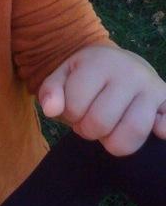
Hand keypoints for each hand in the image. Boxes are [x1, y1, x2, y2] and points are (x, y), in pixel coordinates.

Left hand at [39, 44, 165, 155]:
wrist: (121, 62)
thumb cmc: (88, 74)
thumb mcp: (64, 75)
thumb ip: (51, 91)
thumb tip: (50, 111)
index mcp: (99, 63)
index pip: (75, 105)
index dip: (69, 115)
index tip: (74, 108)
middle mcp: (129, 72)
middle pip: (101, 122)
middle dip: (88, 130)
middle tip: (89, 122)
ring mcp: (151, 87)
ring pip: (132, 131)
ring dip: (114, 142)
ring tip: (108, 130)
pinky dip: (158, 133)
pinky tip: (150, 128)